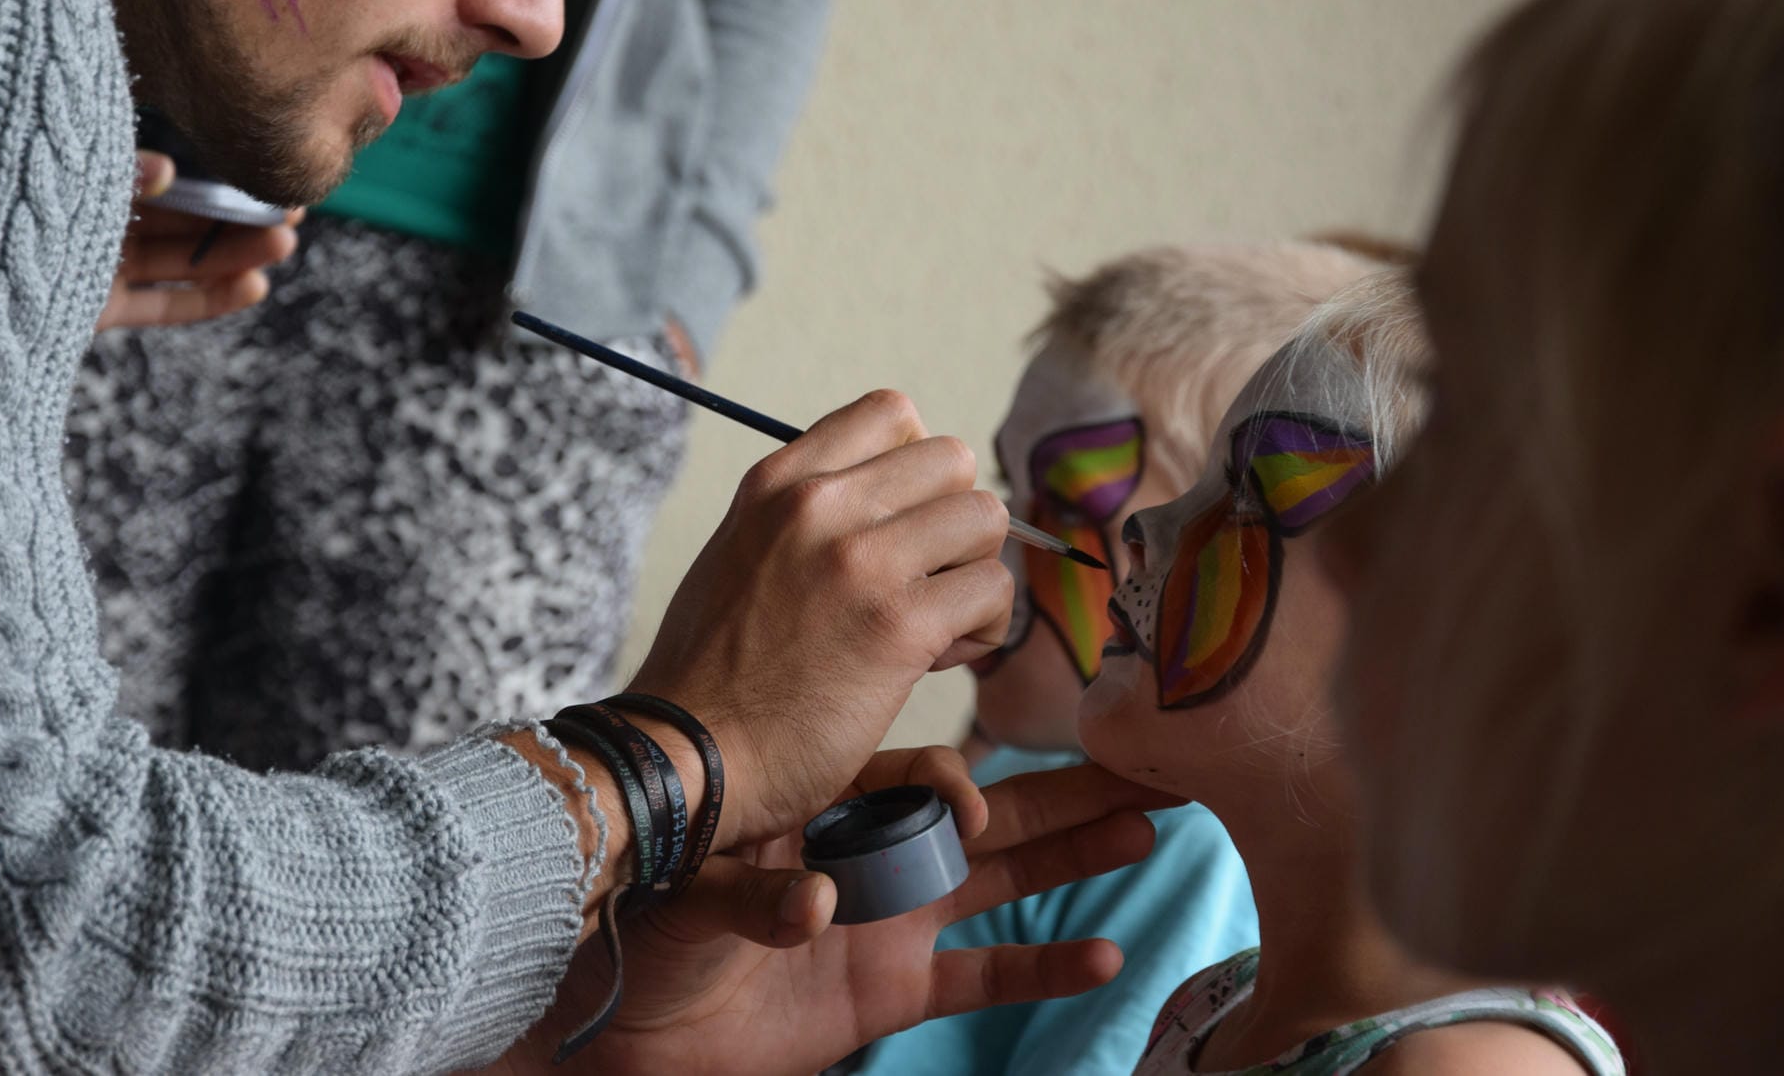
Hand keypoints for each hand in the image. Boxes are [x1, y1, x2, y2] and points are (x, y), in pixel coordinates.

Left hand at [96, 150, 300, 329]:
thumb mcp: (66, 182)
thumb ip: (118, 175)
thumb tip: (169, 168)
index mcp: (93, 178)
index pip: (167, 176)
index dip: (216, 177)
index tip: (266, 176)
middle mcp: (99, 220)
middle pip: (181, 219)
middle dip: (236, 218)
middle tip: (289, 214)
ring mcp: (103, 265)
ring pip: (179, 260)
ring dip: (233, 256)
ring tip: (282, 245)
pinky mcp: (103, 307)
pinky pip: (160, 304)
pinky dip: (206, 299)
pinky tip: (253, 286)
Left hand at [488, 752, 1178, 1075]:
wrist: (635, 1022)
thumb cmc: (653, 930)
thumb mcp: (695, 893)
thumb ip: (754, 900)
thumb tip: (815, 907)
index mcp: (832, 809)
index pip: (920, 778)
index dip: (957, 787)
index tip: (968, 807)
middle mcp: (878, 855)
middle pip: (994, 813)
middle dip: (1066, 789)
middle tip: (1142, 761)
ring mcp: (895, 923)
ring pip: (1006, 879)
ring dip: (1075, 857)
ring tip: (1147, 825)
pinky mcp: (896, 992)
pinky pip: (984, 974)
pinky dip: (1044, 967)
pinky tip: (1106, 954)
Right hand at [627, 390, 1013, 846]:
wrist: (686, 756)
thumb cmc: (713, 672)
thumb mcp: (740, 551)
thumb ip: (806, 516)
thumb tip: (892, 504)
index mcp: (778, 481)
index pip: (892, 412)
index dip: (915, 469)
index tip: (899, 525)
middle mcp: (819, 505)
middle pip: (952, 460)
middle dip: (952, 522)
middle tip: (922, 581)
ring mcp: (861, 561)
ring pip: (985, 518)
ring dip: (973, 573)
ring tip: (933, 622)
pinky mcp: (898, 626)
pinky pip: (992, 591)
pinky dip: (982, 629)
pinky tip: (937, 660)